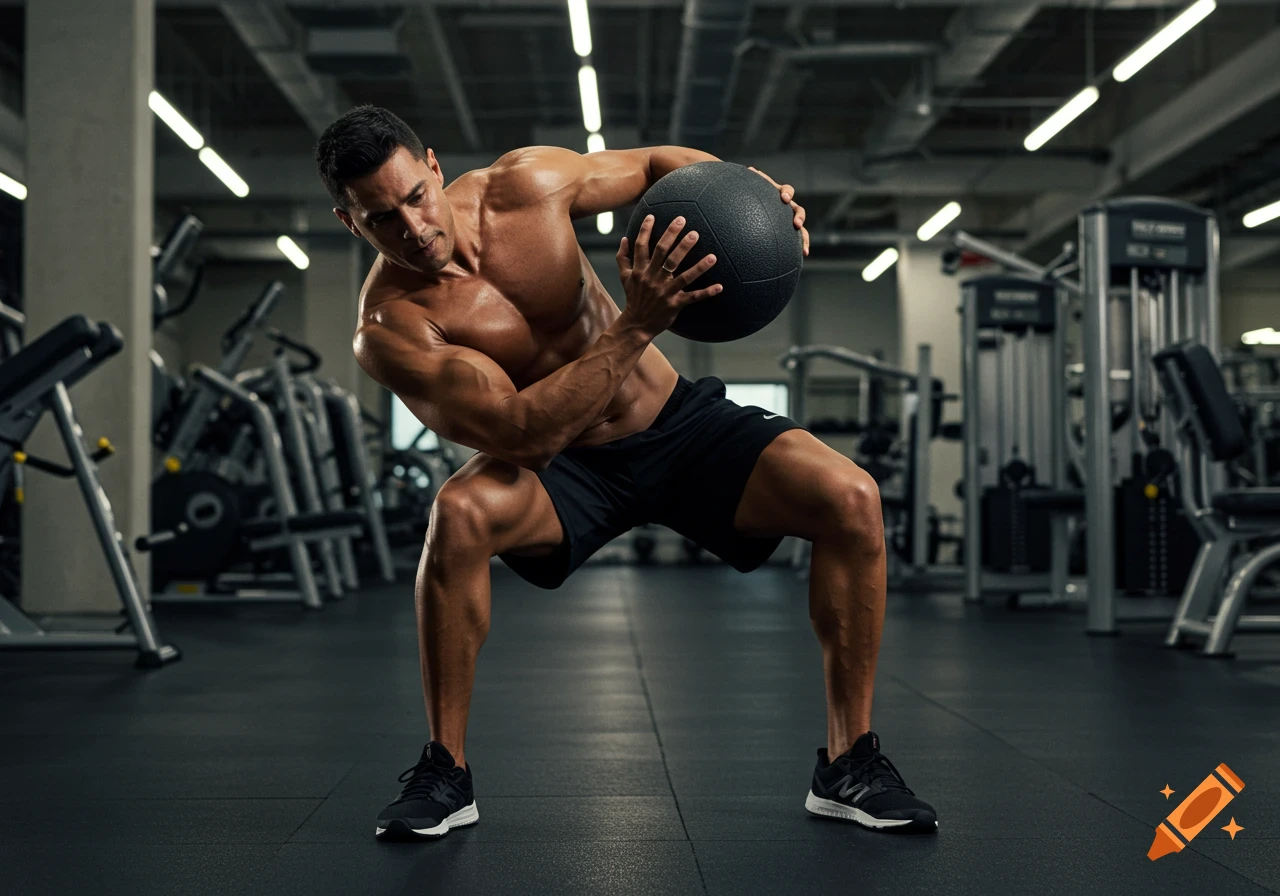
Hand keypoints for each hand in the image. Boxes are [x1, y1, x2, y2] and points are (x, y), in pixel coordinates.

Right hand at [616, 214, 720, 338]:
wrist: (636, 324)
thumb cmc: (633, 298)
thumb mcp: (624, 278)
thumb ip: (623, 258)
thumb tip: (623, 239)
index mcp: (640, 271)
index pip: (641, 246)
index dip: (646, 230)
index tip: (652, 216)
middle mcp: (652, 278)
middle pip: (664, 254)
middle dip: (674, 237)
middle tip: (685, 222)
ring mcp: (665, 292)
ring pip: (683, 276)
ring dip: (699, 266)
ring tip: (713, 256)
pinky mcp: (675, 304)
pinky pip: (693, 297)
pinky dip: (706, 293)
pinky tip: (720, 287)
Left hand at [748, 166, 808, 256]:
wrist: (751, 206)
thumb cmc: (750, 195)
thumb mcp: (751, 188)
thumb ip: (751, 181)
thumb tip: (750, 170)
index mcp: (778, 194)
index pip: (787, 190)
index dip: (787, 193)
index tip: (784, 198)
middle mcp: (787, 207)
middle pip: (798, 209)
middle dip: (799, 216)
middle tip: (797, 223)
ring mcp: (789, 219)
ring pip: (801, 227)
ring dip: (804, 236)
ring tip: (804, 248)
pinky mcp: (788, 231)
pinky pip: (797, 239)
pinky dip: (802, 245)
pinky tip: (804, 254)